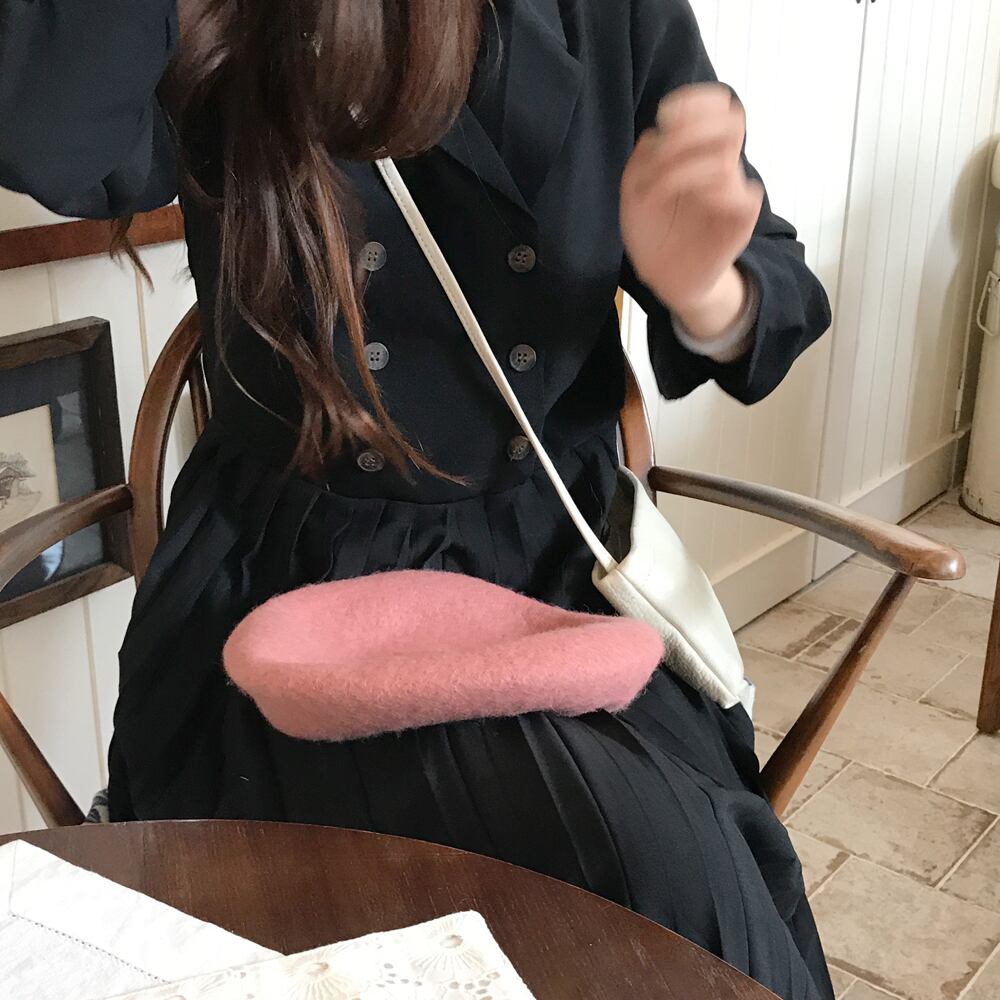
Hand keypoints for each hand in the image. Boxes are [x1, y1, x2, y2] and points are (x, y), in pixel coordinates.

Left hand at [621, 84, 762, 322]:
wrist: (666, 277)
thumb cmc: (652, 229)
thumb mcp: (634, 188)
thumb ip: (644, 156)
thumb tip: (658, 132)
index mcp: (699, 151)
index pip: (717, 104)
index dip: (696, 101)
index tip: (666, 115)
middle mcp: (721, 164)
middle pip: (731, 121)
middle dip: (692, 130)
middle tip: (662, 153)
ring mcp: (734, 191)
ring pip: (726, 157)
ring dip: (686, 167)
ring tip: (658, 190)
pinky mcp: (741, 219)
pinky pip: (740, 194)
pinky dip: (712, 193)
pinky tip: (690, 204)